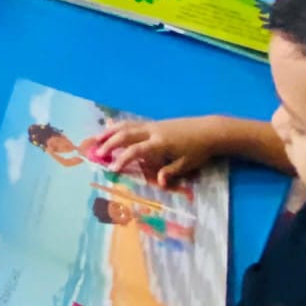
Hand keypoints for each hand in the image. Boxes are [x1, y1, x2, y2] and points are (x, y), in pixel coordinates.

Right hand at [92, 116, 218, 186]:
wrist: (209, 130)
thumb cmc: (198, 149)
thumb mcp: (187, 164)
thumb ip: (170, 172)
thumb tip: (158, 182)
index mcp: (160, 143)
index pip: (136, 150)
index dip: (123, 159)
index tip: (112, 169)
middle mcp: (153, 132)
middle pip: (126, 134)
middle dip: (110, 143)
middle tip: (97, 153)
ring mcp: (152, 125)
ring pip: (126, 126)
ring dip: (110, 132)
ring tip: (96, 138)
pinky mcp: (154, 124)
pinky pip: (132, 123)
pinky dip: (119, 126)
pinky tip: (110, 128)